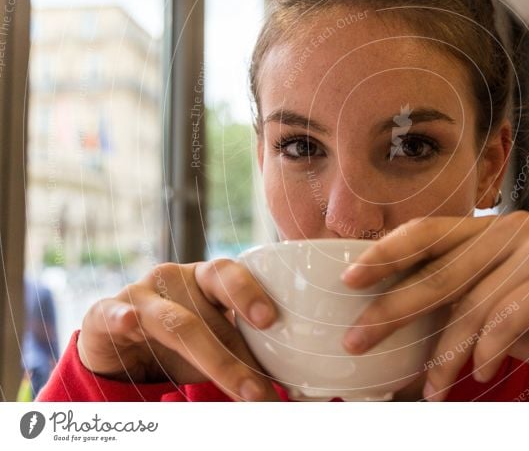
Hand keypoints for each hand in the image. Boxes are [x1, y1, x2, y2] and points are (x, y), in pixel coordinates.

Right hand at [77, 259, 279, 400]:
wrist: (120, 351)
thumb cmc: (179, 344)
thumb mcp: (215, 346)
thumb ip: (247, 352)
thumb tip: (290, 387)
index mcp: (205, 278)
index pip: (229, 273)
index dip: (249, 292)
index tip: (271, 320)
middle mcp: (173, 278)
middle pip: (207, 306)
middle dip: (238, 350)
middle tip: (261, 385)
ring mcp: (138, 293)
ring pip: (176, 322)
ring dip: (212, 358)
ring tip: (241, 389)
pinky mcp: (105, 312)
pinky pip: (114, 312)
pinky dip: (122, 317)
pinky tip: (130, 322)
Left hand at [339, 211, 528, 400]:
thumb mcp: (487, 309)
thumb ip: (447, 306)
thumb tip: (384, 332)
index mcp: (485, 229)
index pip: (425, 233)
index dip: (384, 254)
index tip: (348, 279)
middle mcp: (508, 229)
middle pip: (437, 271)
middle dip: (393, 310)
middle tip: (358, 340)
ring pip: (471, 303)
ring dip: (446, 353)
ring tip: (434, 389)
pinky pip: (509, 316)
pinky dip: (490, 349)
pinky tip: (482, 373)